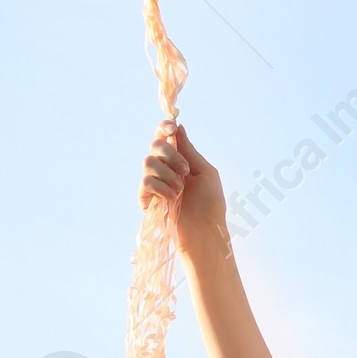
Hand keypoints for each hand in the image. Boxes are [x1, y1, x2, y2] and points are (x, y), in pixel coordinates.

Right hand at [141, 121, 227, 256]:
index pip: (165, 137)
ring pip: (148, 162)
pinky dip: (161, 187)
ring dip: (168, 174)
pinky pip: (146, 182)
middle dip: (171, 155)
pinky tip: (172, 198)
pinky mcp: (146, 199)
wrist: (204, 231)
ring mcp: (154, 183)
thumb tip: (178, 126)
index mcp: (179, 160)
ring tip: (180, 190)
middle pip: (155, 145)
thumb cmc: (210, 203)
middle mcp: (164, 168)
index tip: (170, 127)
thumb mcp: (204, 171)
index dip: (164, 127)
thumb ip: (188, 149)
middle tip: (185, 171)